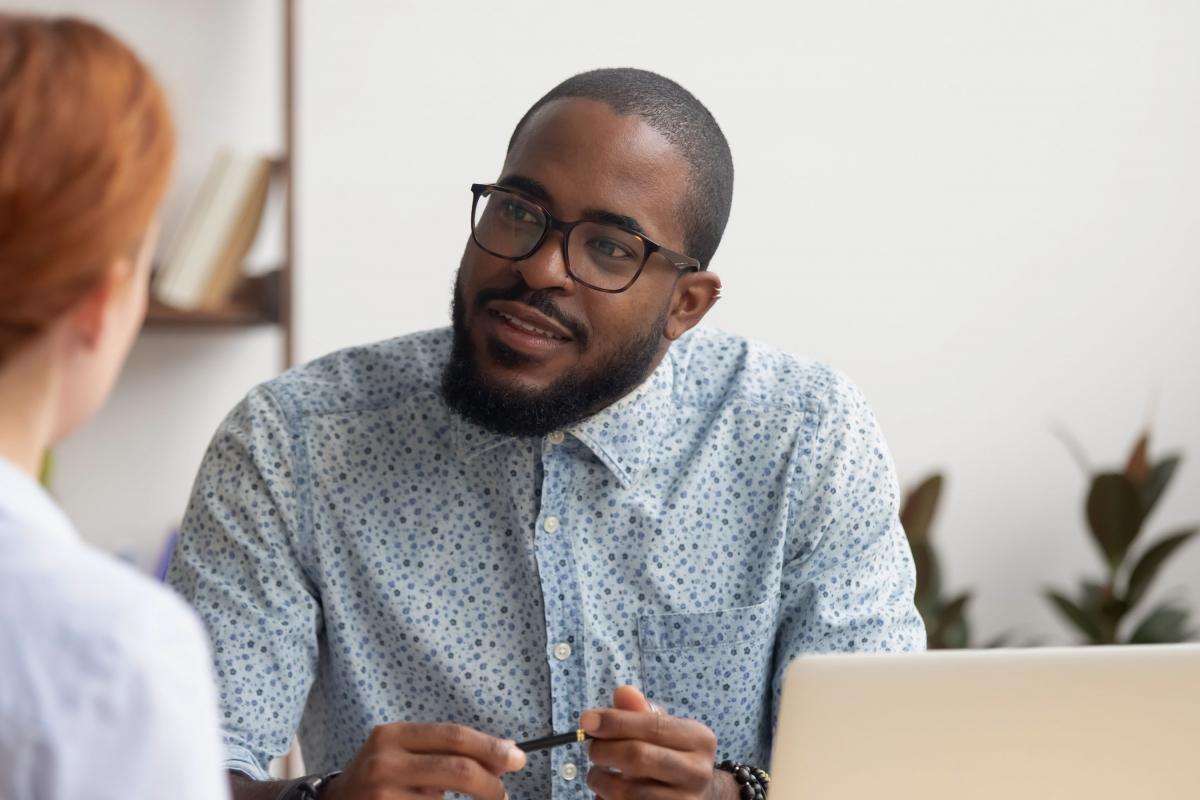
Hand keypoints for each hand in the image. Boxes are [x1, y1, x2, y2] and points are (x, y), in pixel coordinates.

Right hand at [322, 722, 525, 799]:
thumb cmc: (380, 777)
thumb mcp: (405, 753)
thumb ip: (447, 751)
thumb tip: (505, 751)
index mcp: (392, 736)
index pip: (453, 736)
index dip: (490, 747)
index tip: (517, 758)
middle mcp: (384, 763)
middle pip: (456, 769)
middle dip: (490, 783)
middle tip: (504, 793)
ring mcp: (382, 796)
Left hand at [581, 686, 735, 799]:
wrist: (694, 795)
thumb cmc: (671, 754)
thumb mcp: (663, 728)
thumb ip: (640, 711)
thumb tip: (622, 693)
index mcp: (699, 739)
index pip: (652, 726)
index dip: (615, 722)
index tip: (586, 721)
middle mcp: (697, 772)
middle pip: (637, 757)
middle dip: (604, 750)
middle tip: (591, 748)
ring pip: (626, 790)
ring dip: (600, 779)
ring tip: (598, 773)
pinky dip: (606, 797)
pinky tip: (608, 790)